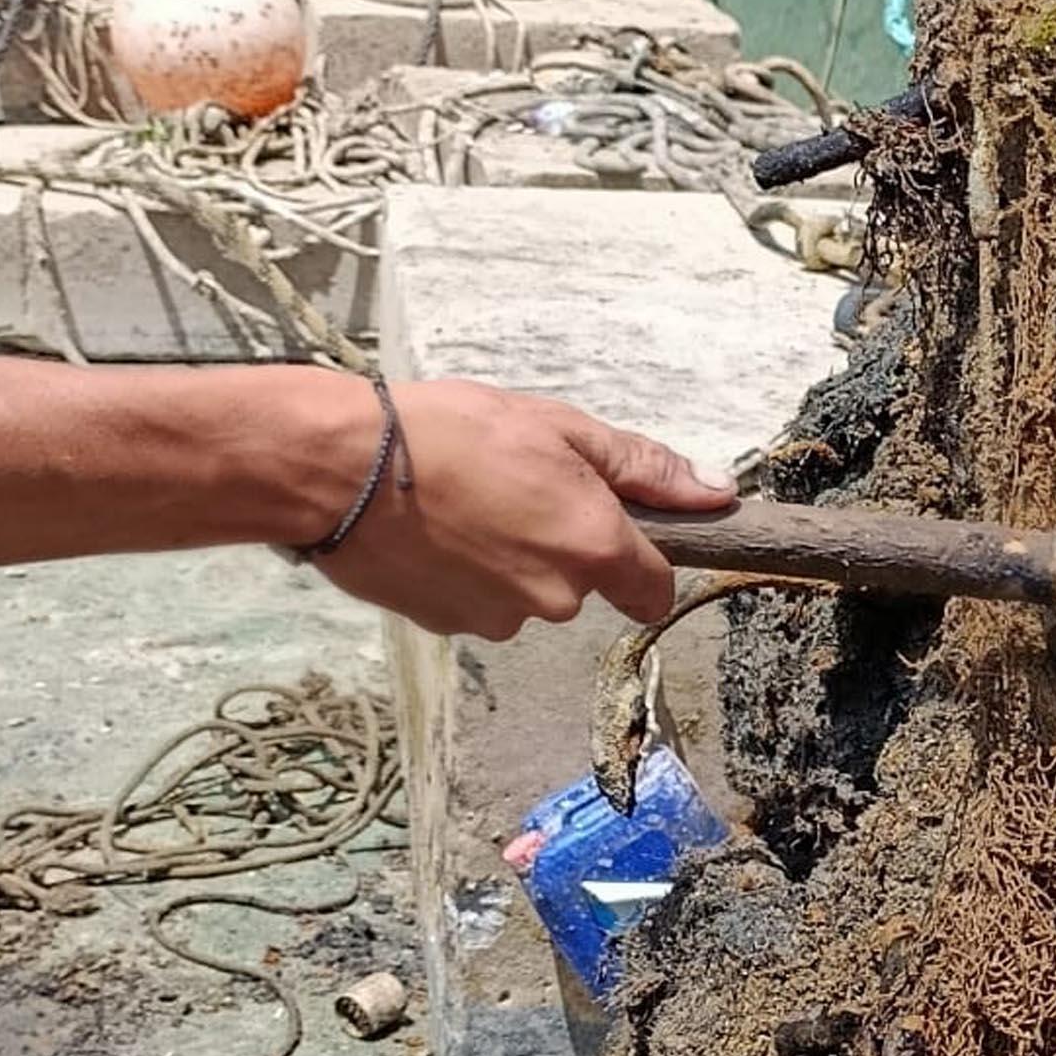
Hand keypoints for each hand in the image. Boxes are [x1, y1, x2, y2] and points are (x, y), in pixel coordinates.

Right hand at [319, 381, 737, 641]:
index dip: (644, 565)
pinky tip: (433, 529)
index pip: (653, 590)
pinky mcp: (447, 626)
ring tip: (463, 501)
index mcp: (594, 547)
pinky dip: (464, 572)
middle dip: (560, 545)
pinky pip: (476, 601)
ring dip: (509, 557)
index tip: (622, 537)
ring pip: (526, 594)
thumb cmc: (449, 433)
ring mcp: (498, 618)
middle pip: (582, 586)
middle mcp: (555, 598)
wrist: (340, 468)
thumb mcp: (559, 428)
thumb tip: (716, 492)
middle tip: (515, 486)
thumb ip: (643, 468)